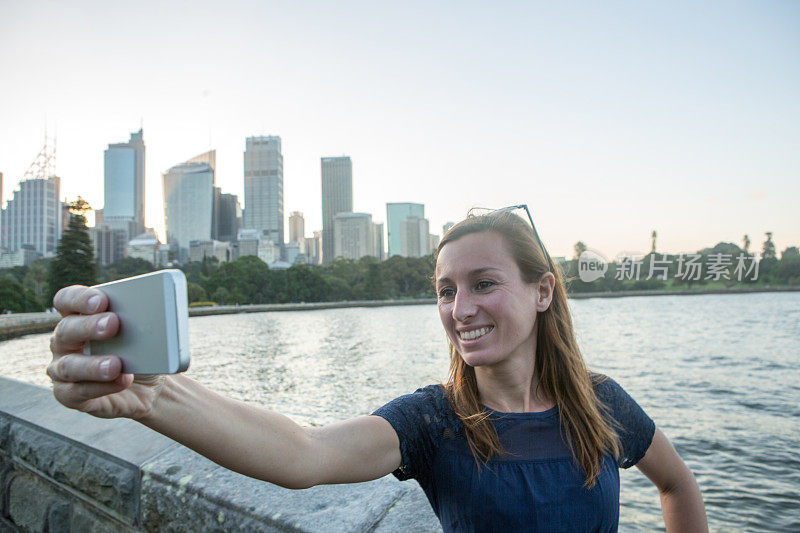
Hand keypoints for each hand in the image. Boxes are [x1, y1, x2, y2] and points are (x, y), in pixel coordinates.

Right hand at [47, 285, 165, 418]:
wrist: (149, 385)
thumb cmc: (141, 350)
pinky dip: (102, 387)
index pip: (66, 300)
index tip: (101, 300)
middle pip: (66, 330)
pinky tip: (122, 381)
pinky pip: (78, 393)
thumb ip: (139, 319)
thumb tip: (152, 312)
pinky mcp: (70, 395)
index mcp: (78, 317)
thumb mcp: (143, 332)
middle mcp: (65, 341)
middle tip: (113, 324)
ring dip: (93, 365)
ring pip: (68, 366)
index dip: (79, 299)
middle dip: (89, 326)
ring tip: (117, 364)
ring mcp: (63, 369)